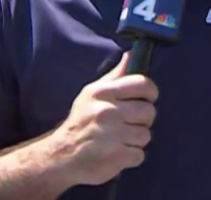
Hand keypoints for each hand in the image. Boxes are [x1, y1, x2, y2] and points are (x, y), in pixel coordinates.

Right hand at [47, 52, 157, 186]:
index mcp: (102, 93)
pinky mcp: (115, 157)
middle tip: (129, 123)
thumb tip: (132, 54)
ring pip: (146, 134)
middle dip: (143, 119)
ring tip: (120, 139)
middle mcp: (107, 112)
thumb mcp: (93, 93)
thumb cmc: (81, 120)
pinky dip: (131, 156)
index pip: (143, 84)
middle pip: (149, 111)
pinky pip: (140, 154)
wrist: (60, 155)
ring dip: (136, 139)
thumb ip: (116, 75)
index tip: (147, 99)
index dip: (150, 92)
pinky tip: (117, 152)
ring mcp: (111, 135)